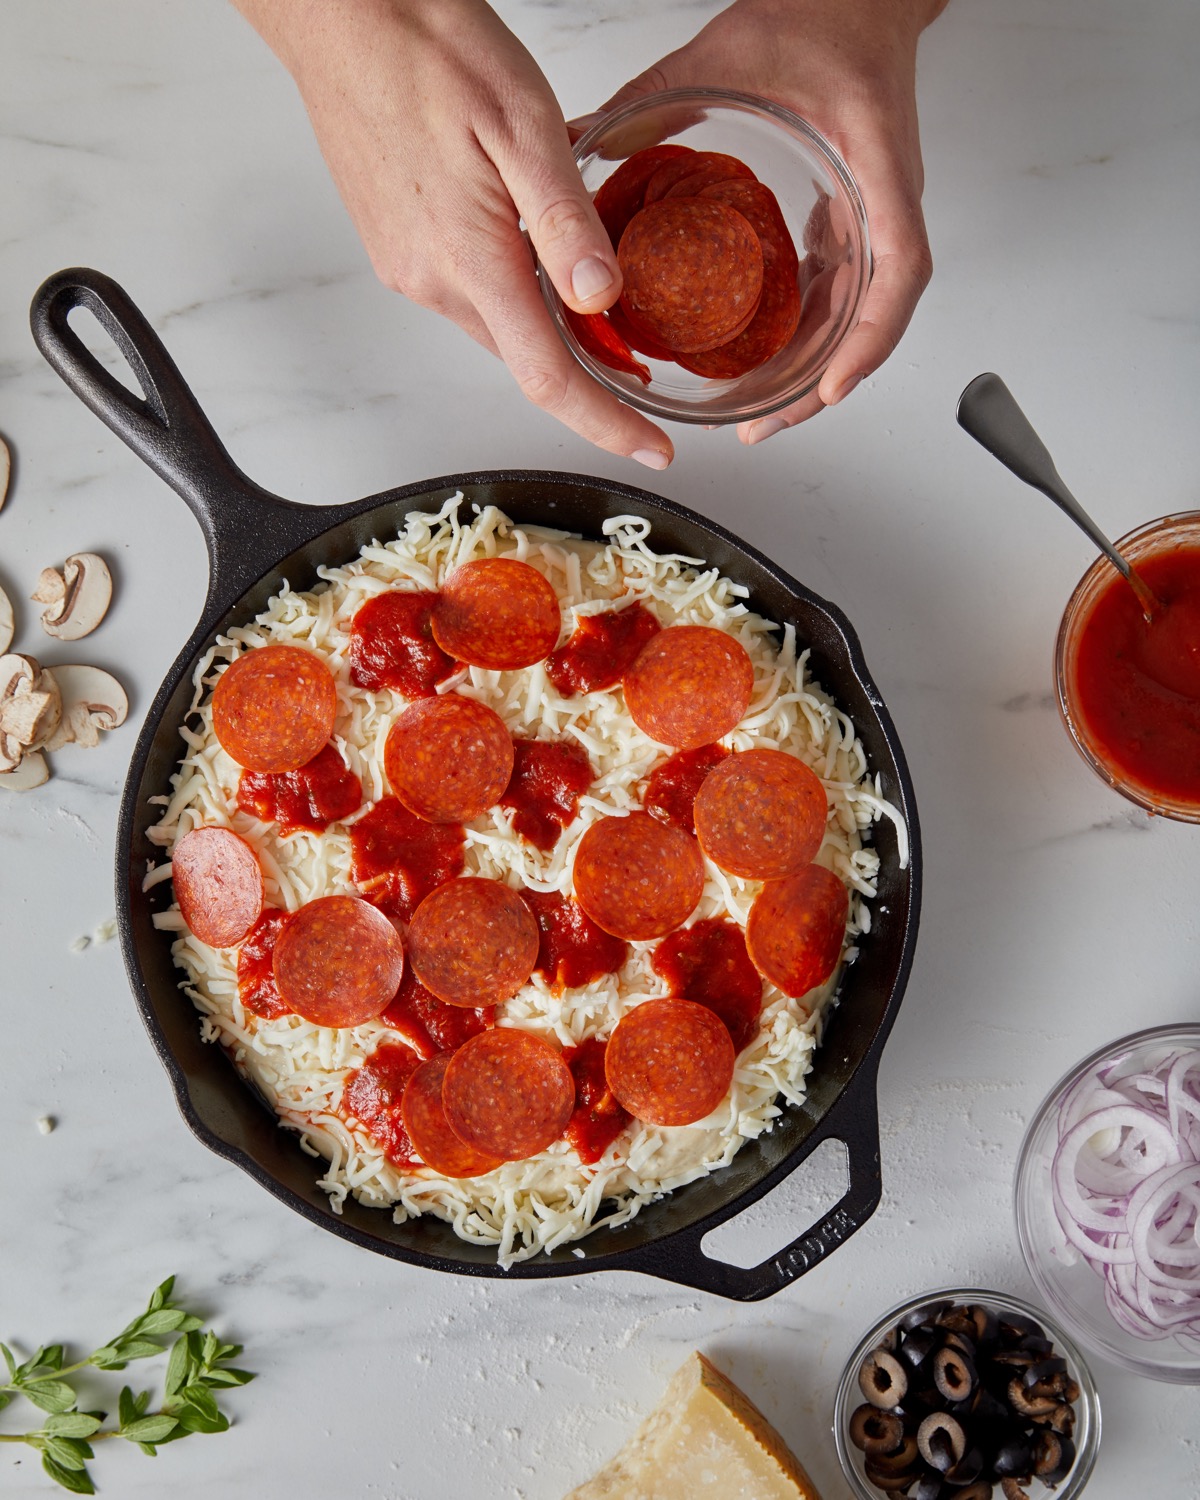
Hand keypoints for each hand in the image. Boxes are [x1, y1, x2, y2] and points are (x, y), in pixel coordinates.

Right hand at [232, 0, 673, 468]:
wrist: (342, 13)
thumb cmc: (430, 48)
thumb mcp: (525, 125)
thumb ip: (565, 222)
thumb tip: (602, 298)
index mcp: (469, 261)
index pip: (549, 379)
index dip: (607, 425)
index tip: (653, 451)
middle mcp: (430, 280)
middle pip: (528, 359)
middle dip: (590, 377)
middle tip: (646, 368)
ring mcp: (407, 267)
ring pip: (501, 324)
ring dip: (550, 326)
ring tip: (599, 297)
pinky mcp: (395, 246)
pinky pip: (470, 291)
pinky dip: (513, 289)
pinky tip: (533, 246)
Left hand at [588, 0, 948, 444]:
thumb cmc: (822, 11)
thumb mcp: (724, 54)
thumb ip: (651, 100)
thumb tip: (581, 144)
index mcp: (873, 161)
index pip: (899, 267)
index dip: (868, 338)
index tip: (831, 385)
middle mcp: (886, 196)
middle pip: (876, 315)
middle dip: (825, 381)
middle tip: (765, 425)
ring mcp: (877, 209)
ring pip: (862, 313)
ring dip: (818, 368)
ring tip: (762, 413)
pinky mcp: (860, 212)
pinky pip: (847, 289)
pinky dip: (812, 331)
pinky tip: (768, 354)